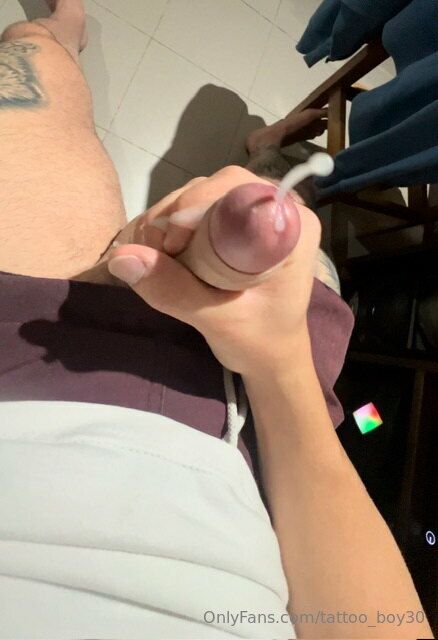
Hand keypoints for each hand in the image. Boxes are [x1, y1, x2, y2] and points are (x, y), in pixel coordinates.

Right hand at [108, 166, 320, 376]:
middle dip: (174, 217)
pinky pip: (195, 213)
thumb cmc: (259, 343)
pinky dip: (169, 231)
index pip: (238, 188)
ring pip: (198, 198)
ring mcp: (252, 217)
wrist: (269, 358)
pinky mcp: (232, 226)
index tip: (169, 246)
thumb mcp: (218, 321)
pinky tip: (158, 258)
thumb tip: (120, 257)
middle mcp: (275, 211)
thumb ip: (175, 291)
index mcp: (294, 227)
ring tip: (154, 262)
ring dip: (166, 224)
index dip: (195, 205)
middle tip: (153, 257)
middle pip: (213, 189)